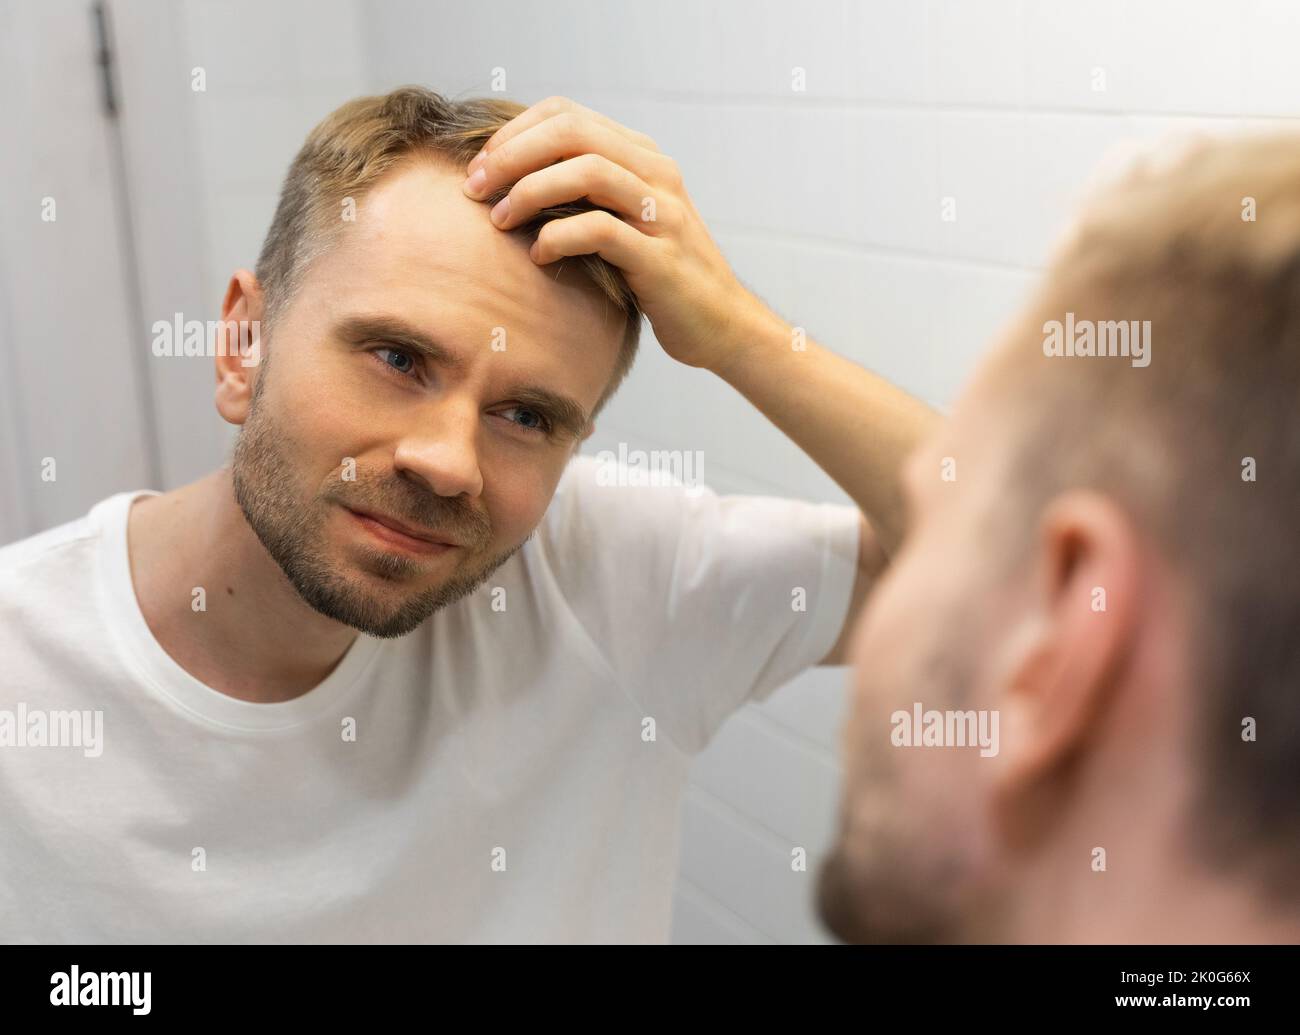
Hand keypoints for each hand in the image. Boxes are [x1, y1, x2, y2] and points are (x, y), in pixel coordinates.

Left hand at [462, 96, 766, 370]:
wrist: (722, 326)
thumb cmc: (660, 278)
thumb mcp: (625, 222)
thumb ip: (587, 195)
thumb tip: (513, 181)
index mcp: (643, 158)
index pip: (567, 114)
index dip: (514, 133)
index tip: (480, 167)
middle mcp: (656, 175)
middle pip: (571, 132)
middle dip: (511, 156)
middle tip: (474, 188)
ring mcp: (662, 215)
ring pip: (586, 172)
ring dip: (529, 191)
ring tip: (498, 220)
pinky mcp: (661, 259)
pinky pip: (600, 231)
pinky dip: (558, 238)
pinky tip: (538, 256)